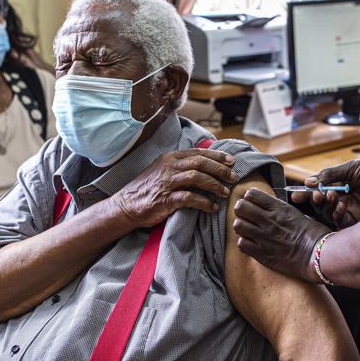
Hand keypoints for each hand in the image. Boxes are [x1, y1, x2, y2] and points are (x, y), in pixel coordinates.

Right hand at [115, 148, 236, 227]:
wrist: (126, 206)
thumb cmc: (147, 189)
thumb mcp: (162, 170)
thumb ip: (180, 166)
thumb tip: (204, 165)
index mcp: (170, 158)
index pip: (198, 152)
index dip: (217, 155)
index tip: (231, 161)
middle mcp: (169, 167)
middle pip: (200, 162)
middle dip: (220, 169)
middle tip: (233, 177)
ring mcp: (167, 183)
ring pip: (197, 177)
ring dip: (215, 185)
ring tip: (226, 192)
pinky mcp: (165, 200)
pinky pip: (189, 198)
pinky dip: (204, 202)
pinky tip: (213, 207)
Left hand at [233, 188, 331, 281]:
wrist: (319, 256)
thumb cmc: (313, 235)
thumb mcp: (297, 214)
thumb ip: (280, 210)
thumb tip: (267, 207)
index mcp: (279, 209)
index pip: (252, 194)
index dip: (249, 197)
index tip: (251, 201)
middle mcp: (270, 221)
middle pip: (240, 207)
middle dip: (241, 209)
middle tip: (246, 215)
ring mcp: (265, 238)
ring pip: (238, 225)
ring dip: (241, 226)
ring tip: (247, 229)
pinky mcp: (263, 254)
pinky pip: (242, 244)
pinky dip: (244, 243)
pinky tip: (251, 243)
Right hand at [292, 155, 359, 227]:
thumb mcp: (352, 167)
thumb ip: (330, 175)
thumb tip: (308, 182)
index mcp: (342, 184)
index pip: (319, 190)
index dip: (307, 193)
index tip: (296, 195)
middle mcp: (346, 198)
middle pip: (321, 204)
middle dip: (313, 200)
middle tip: (312, 195)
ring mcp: (353, 210)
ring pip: (329, 214)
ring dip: (325, 206)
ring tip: (328, 196)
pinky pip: (342, 223)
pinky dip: (337, 215)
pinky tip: (340, 206)